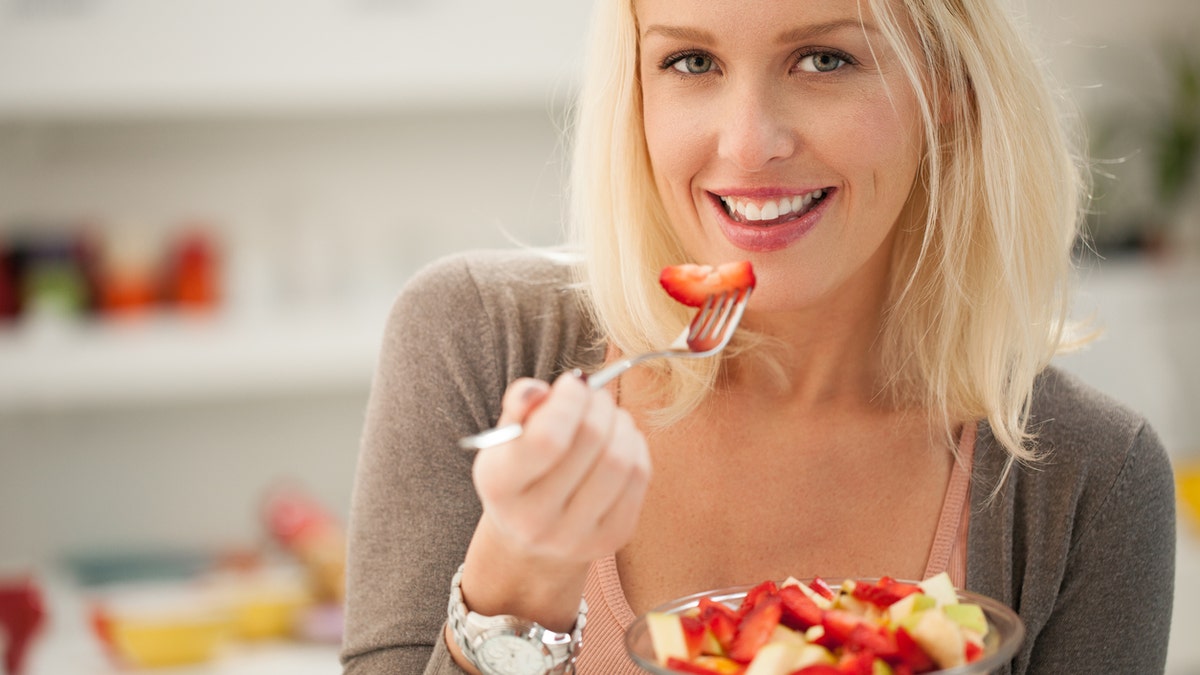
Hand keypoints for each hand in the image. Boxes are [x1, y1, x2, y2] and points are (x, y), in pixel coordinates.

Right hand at [445, 373, 651, 669]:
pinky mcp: (611, 540)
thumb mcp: (505, 438)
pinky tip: (620, 439)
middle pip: (591, 442)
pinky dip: (635, 445)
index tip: (573, 382)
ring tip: (609, 414)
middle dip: (599, 404)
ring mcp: (575, 536)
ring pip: (621, 460)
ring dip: (621, 422)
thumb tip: (539, 390)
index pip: (547, 439)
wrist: (530, 540)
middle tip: (595, 393)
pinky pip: (639, 477)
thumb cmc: (520, 472)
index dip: (570, 400)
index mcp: (499, 487)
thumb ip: (519, 406)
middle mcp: (534, 520)